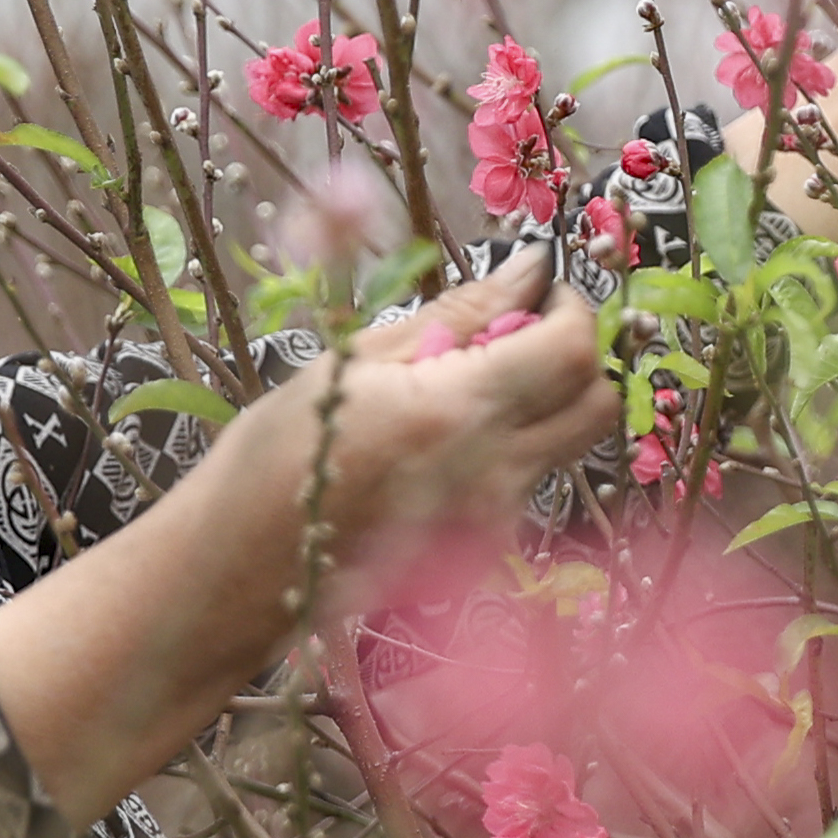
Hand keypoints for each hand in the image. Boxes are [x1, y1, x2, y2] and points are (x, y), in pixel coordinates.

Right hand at [0, 248, 616, 821]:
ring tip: (459, 392)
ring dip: (542, 403)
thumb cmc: (276, 455)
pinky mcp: (485, 548)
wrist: (239, 569)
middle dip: (577, 358)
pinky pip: (528, 481)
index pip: (573, 349)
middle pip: (599, 405)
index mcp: (458, 412)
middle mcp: (495, 472)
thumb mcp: (354, 362)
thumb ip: (457, 314)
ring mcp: (496, 519)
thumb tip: (529, 267)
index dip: (572, 308)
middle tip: (521, 334)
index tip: (540, 290)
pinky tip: (438, 446)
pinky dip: (508, 446)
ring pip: (568, 444)